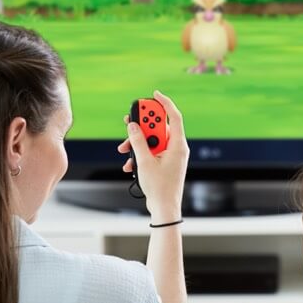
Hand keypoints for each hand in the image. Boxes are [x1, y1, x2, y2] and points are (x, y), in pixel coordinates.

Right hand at [117, 90, 187, 220]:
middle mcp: (176, 148)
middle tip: (128, 121)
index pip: (174, 117)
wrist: (164, 208)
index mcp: (178, 145)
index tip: (153, 94)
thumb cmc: (160, 187)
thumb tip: (133, 126)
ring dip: (137, 144)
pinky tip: (129, 165)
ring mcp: (171, 156)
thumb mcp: (145, 162)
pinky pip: (151, 152)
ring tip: (123, 149)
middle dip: (142, 126)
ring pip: (152, 141)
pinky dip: (140, 155)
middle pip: (159, 128)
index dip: (164, 103)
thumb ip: (138, 141)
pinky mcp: (164, 163)